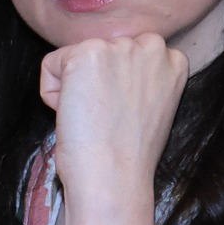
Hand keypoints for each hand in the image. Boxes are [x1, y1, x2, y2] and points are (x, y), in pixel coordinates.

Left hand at [39, 35, 187, 224]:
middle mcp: (150, 45)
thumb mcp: (154, 106)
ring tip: (93, 117)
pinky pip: (51, 65)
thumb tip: (111, 71)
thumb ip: (141, 78)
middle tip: (107, 116)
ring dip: (74, 86)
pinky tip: (75, 115)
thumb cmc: (131, 155)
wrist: (114, 179)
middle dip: (96, 81)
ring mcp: (118, 47)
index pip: (130, 53)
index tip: (122, 112)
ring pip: (76, 57)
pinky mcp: (86, 54)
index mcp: (173, 59)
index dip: (118, 85)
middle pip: (103, 51)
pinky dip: (52, 93)